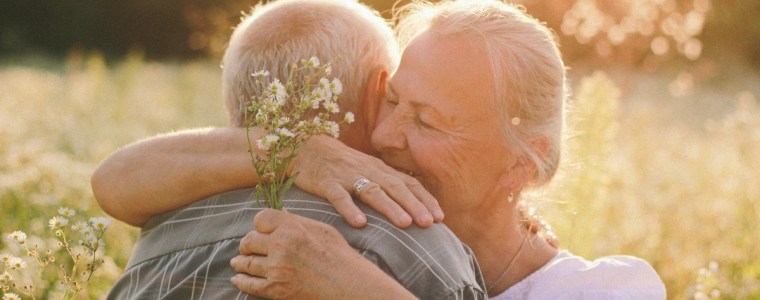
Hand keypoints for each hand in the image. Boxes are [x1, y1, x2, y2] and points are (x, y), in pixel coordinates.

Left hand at [229, 209, 414, 298]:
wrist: (349, 285)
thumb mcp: (322, 230)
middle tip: (246, 248)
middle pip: (249, 240)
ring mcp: (276, 268)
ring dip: (240, 262)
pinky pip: (249, 284)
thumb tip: (281, 216)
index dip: (259, 225)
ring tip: (237, 262)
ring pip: (246, 262)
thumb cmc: (340, 256)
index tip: (260, 231)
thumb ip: (298, 222)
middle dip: (247, 244)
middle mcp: (280, 245)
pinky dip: (241, 281)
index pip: (260, 219)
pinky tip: (237, 279)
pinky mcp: (275, 289)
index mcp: (292, 227)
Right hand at [292, 135, 443, 227]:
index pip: (408, 183)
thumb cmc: (342, 165)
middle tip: (430, 223)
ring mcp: (347, 176)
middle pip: (395, 187)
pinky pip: (339, 196)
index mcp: (380, 170)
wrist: (306, 148)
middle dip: (414, 205)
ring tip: (405, 224)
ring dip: (390, 207)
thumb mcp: (368, 170)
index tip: (441, 217)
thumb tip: (411, 206)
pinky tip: (359, 223)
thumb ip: (386, 185)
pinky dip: (349, 209)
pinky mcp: (327, 183)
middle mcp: (368, 171)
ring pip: (372, 191)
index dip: (425, 199)